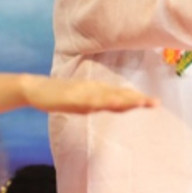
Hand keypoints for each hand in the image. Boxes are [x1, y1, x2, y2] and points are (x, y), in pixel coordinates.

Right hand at [22, 75, 158, 113]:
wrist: (36, 88)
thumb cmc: (60, 94)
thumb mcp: (83, 100)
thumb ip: (98, 101)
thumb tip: (114, 104)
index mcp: (98, 91)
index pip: (122, 95)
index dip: (137, 98)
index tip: (155, 102)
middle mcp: (94, 90)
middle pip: (119, 95)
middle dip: (137, 100)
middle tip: (155, 103)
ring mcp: (83, 93)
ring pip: (108, 97)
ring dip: (124, 99)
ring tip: (140, 101)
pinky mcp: (72, 97)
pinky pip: (89, 100)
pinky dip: (102, 101)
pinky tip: (112, 102)